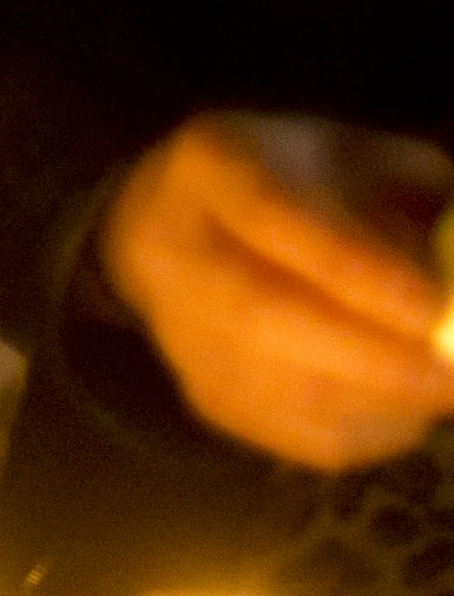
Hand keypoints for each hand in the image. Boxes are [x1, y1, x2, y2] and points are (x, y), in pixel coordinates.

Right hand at [95, 112, 453, 469]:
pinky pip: (296, 434)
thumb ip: (417, 202)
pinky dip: (371, 431)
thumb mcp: (363, 160)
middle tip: (453, 377)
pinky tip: (409, 404)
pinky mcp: (207, 396)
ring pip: (283, 389)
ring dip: (383, 400)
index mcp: (211, 163)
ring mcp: (179, 331)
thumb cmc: (300, 183)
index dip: (353, 268)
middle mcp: (171, 247)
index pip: (270, 215)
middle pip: (258, 316)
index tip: (437, 307)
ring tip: (445, 388)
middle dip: (372, 355)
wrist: (182, 225)